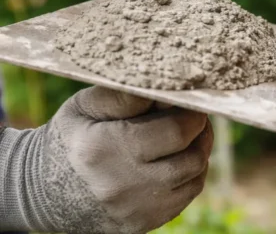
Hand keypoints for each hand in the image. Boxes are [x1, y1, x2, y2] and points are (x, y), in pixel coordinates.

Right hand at [0, 87, 212, 233]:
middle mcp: (121, 184)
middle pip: (191, 157)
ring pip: (194, 178)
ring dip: (198, 154)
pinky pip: (184, 197)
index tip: (191, 103)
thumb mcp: (87, 106)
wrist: (42, 189)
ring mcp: (133, 209)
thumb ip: (126, 95)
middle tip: (195, 118)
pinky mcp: (141, 224)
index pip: (176, 131)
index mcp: (106, 148)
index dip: (192, 113)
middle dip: (200, 132)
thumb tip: (165, 88)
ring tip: (189, 137)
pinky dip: (189, 176)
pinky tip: (177, 160)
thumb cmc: (72, 137)